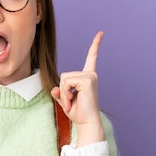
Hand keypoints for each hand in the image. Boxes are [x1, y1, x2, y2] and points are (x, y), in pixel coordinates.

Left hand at [51, 30, 104, 145]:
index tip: (101, 33)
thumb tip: (55, 89)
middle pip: (64, 75)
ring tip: (72, 102)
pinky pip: (66, 83)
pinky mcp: (87, 80)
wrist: (87, 123)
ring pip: (64, 79)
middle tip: (71, 103)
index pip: (91, 57)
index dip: (95, 45)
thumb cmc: (78, 113)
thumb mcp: (65, 101)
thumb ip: (59, 93)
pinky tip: (73, 100)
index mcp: (88, 77)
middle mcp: (91, 74)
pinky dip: (66, 93)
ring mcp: (90, 76)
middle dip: (63, 90)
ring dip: (64, 93)